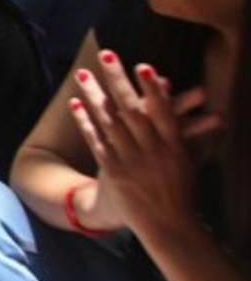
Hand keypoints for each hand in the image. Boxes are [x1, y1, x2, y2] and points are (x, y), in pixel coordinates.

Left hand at [68, 50, 219, 234]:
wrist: (168, 226)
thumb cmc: (181, 189)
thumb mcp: (189, 160)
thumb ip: (189, 133)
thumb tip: (205, 109)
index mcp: (175, 146)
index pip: (164, 112)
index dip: (153, 88)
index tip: (143, 65)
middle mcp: (153, 151)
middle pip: (132, 109)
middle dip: (118, 80)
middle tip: (105, 53)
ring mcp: (132, 161)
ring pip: (109, 121)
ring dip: (94, 95)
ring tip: (82, 73)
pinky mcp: (114, 171)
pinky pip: (96, 141)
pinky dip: (85, 121)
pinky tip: (75, 103)